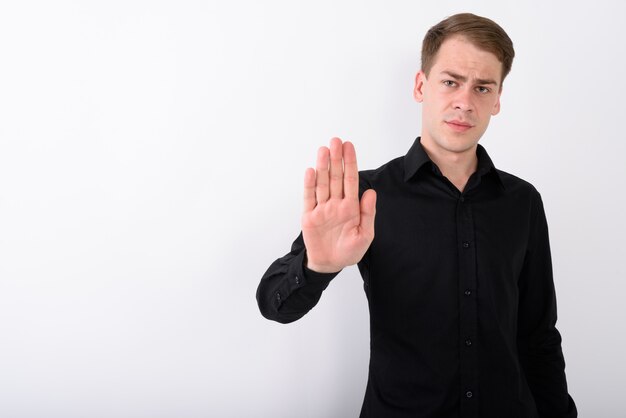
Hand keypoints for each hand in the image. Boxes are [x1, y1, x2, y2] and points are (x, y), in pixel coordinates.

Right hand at [302, 137, 376, 272]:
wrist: (330, 264)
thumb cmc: (349, 251)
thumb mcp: (365, 235)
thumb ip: (368, 213)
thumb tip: (371, 192)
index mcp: (351, 207)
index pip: (350, 180)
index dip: (350, 163)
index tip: (349, 146)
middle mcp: (336, 204)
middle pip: (335, 177)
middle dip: (336, 159)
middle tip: (336, 141)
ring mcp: (322, 209)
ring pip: (322, 183)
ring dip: (323, 167)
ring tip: (324, 150)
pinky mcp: (309, 216)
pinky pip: (309, 198)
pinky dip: (309, 184)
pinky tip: (311, 171)